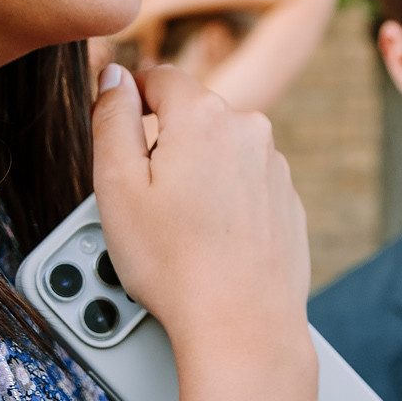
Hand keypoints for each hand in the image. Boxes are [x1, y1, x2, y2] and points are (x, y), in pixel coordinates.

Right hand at [92, 63, 315, 400]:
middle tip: (140, 195)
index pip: (159, 77)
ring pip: (221, 152)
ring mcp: (275, 169)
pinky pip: (245, 186)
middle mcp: (250, 132)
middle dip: (163, 142)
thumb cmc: (172, 261)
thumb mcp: (115, 184)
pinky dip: (225, 202)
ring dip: (196, 173)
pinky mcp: (289, 203)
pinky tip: (208, 241)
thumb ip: (112, 117)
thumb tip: (115, 77)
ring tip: (175, 228)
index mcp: (205, 116)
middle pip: (193, 116)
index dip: (130, 96)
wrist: (241, 323)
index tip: (116, 123)